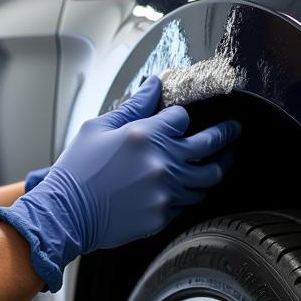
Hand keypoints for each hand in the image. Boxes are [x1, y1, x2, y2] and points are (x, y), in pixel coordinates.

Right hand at [0, 75, 240, 291]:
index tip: (179, 118)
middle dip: (226, 134)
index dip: (180, 116)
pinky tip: (193, 187)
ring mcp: (165, 191)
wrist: (66, 214)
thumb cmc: (77, 170)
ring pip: (208, 177)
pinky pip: (188, 202)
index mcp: (144, 135)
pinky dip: (192, 193)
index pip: (181, 117)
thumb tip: (154, 85)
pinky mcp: (163, 215)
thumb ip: (133, 107)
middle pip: (210, 145)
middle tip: (234, 130)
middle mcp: (161, 162)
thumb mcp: (98, 128)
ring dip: (219, 166)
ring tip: (225, 160)